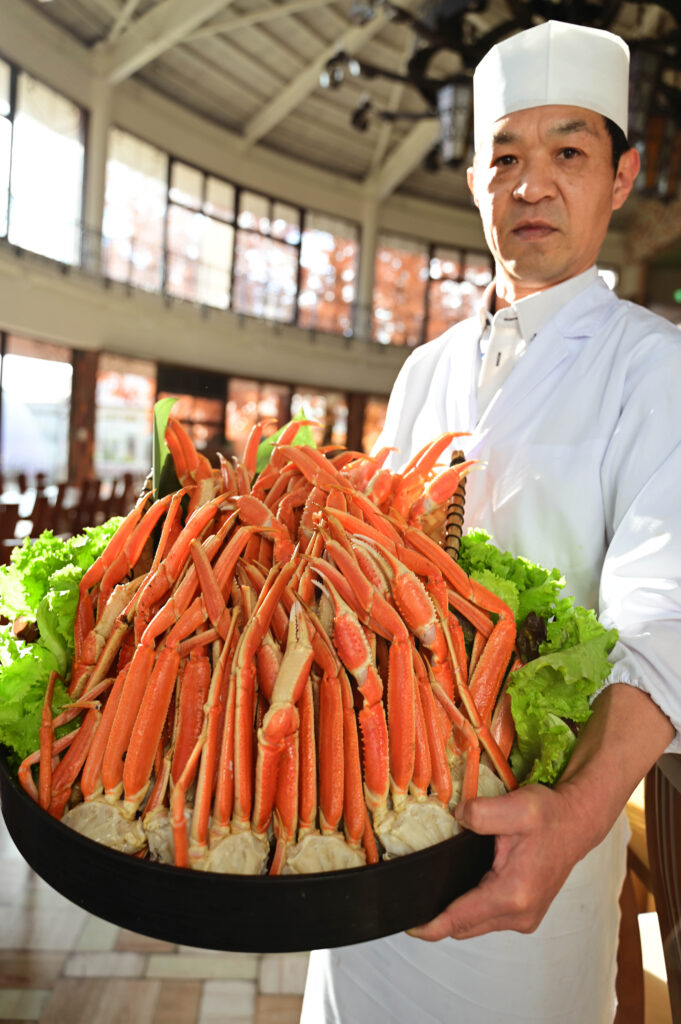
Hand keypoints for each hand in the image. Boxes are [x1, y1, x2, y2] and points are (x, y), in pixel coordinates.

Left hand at [408, 781, 590, 941]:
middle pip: (464, 927)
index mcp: (513, 894)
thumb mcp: (517, 806)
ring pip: (475, 925)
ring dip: (456, 914)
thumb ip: (482, 813)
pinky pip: (487, 918)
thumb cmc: (549, 816)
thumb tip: (456, 817)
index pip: (460, 918)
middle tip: (412, 897)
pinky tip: (459, 888)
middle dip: (438, 918)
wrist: (576, 822)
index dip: (430, 925)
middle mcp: (519, 914)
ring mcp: (524, 918)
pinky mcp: (525, 913)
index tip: (406, 925)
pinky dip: (471, 909)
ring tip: (432, 890)